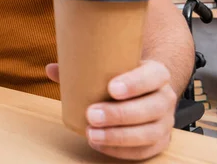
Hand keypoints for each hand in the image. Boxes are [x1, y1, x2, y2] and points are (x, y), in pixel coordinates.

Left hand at [46, 60, 176, 160]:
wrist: (144, 90)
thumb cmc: (122, 77)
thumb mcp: (109, 67)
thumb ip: (82, 67)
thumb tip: (51, 69)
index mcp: (156, 73)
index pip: (153, 76)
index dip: (135, 83)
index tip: (112, 88)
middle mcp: (165, 97)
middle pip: (151, 107)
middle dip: (120, 114)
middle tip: (92, 114)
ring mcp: (165, 121)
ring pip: (149, 132)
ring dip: (119, 136)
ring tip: (92, 134)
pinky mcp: (160, 141)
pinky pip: (145, 150)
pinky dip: (122, 150)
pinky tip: (100, 145)